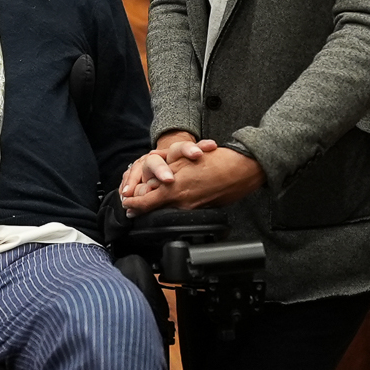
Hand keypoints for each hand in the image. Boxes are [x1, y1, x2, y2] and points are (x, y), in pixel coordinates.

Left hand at [122, 141, 262, 213]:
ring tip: (149, 202)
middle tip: (132, 206)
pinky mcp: (203, 208)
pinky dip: (174, 204)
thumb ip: (165, 172)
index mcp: (174, 189)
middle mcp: (181, 202)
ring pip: (168, 209)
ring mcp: (192, 207)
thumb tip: (151, 185)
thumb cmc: (216, 160)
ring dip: (158, 205)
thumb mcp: (185, 160)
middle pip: (154, 209)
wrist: (243, 169)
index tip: (126, 203)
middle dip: (143, 207)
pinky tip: (174, 199)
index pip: (145, 203)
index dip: (133, 204)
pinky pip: (182, 209)